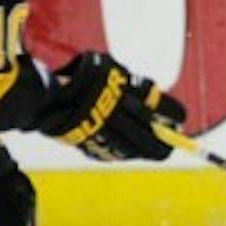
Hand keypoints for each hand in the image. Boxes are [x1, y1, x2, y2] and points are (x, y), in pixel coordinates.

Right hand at [34, 52, 185, 161]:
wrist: (47, 91)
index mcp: (129, 92)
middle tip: (172, 142)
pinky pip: (114, 154)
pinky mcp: (92, 145)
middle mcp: (121, 115)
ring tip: (154, 151)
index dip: (175, 117)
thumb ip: (134, 87)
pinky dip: (125, 154)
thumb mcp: (113, 71)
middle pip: (153, 138)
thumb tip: (157, 107)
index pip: (166, 110)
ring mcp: (106, 133)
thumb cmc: (84, 74)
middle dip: (167, 142)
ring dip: (147, 151)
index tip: (178, 122)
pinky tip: (130, 152)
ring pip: (135, 150)